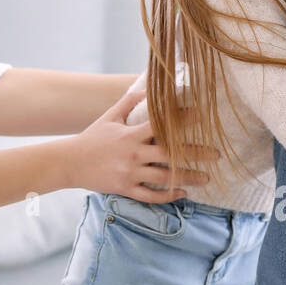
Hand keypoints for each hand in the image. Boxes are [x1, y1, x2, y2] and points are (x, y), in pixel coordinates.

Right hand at [67, 89, 216, 203]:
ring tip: (206, 177)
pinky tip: (182, 193)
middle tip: (216, 154)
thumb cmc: (91, 137)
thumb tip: (149, 88)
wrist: (69, 163)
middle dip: (196, 154)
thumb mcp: (109, 117)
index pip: (161, 125)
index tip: (202, 116)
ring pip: (165, 178)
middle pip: (170, 154)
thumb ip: (129, 102)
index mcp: (130, 135)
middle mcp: (133, 155)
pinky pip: (150, 196)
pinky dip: (168, 195)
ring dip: (188, 177)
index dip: (182, 120)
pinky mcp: (125, 189)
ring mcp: (129, 174)